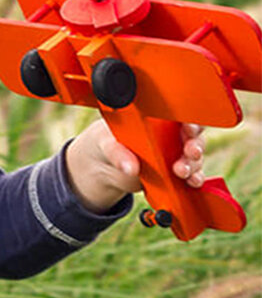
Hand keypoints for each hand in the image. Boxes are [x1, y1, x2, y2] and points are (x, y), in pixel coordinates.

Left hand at [65, 119, 204, 213]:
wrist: (101, 167)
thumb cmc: (106, 143)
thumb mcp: (106, 143)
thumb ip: (117, 153)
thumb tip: (130, 168)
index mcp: (155, 119)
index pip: (180, 115)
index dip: (189, 120)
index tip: (189, 128)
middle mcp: (169, 136)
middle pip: (194, 137)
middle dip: (195, 144)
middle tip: (191, 152)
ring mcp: (173, 155)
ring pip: (194, 158)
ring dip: (193, 165)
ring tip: (181, 171)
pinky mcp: (172, 174)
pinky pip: (189, 176)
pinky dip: (194, 180)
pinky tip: (191, 182)